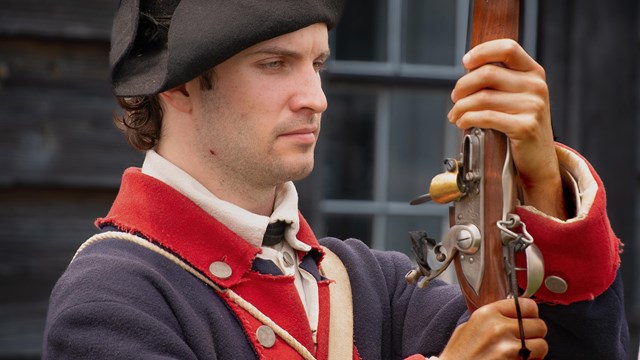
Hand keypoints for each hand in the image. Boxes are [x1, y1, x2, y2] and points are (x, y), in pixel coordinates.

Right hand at [439, 298, 547, 359]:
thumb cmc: (458, 355)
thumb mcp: (468, 327)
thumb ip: (491, 318)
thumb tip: (511, 315)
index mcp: (488, 313)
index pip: (527, 305)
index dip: (531, 314)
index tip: (528, 319)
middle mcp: (499, 328)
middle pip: (539, 325)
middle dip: (534, 334)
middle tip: (524, 339)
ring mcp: (508, 348)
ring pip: (542, 345)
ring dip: (535, 350)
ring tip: (521, 353)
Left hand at [447, 39, 565, 218]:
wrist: (538, 160)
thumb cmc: (519, 125)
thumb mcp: (516, 97)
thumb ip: (499, 81)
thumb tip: (467, 70)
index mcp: (534, 72)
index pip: (507, 48)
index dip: (482, 52)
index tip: (465, 62)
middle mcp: (536, 86)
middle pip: (487, 74)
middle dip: (462, 86)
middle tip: (454, 98)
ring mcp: (533, 106)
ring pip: (482, 98)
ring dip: (460, 107)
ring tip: (454, 115)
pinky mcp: (525, 127)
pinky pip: (486, 117)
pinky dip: (467, 119)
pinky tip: (462, 123)